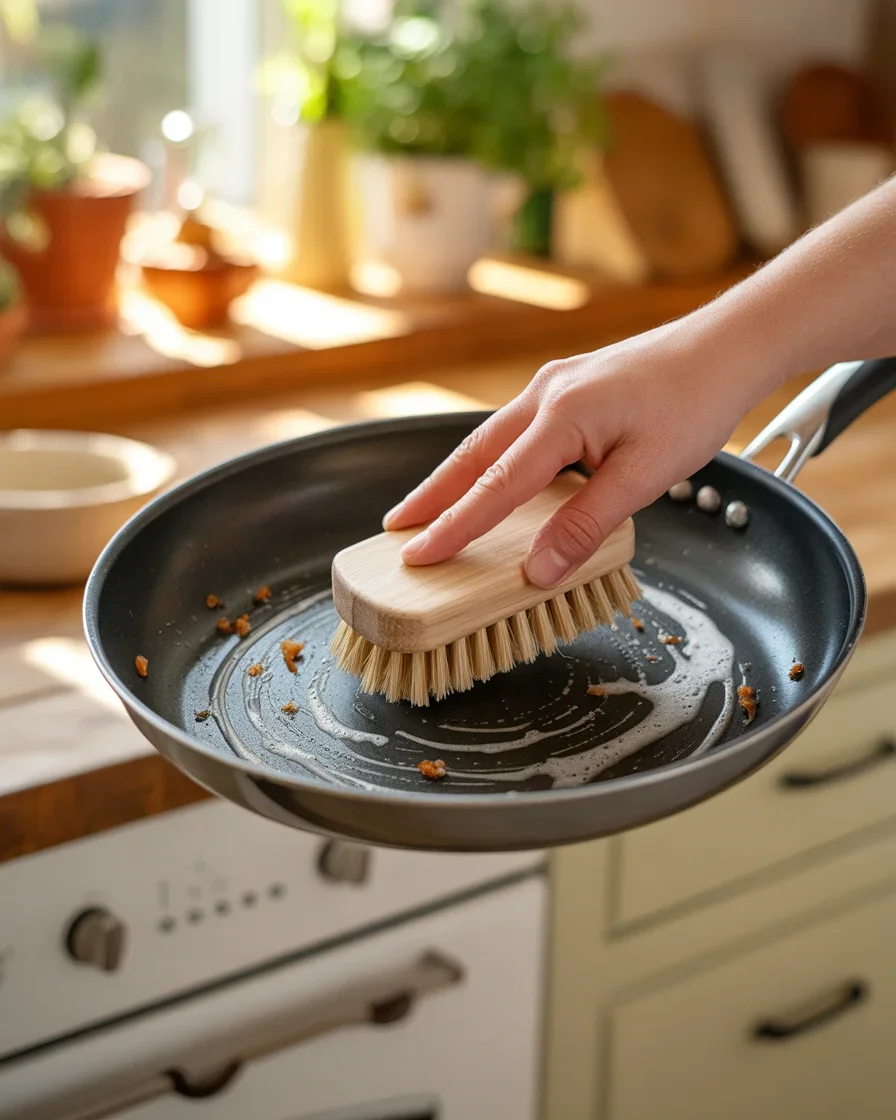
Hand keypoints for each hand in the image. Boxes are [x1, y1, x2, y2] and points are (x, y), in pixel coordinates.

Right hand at [383, 319, 773, 587]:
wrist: (725, 346)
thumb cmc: (695, 403)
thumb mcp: (645, 475)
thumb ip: (585, 524)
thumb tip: (537, 570)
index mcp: (561, 416)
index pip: (494, 486)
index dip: (453, 526)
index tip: (417, 556)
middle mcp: (545, 395)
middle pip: (472, 455)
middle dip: (430, 495)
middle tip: (396, 529)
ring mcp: (552, 386)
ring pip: (487, 440)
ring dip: (453, 477)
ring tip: (426, 509)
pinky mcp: (565, 387)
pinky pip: (512, 431)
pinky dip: (487, 461)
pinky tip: (485, 478)